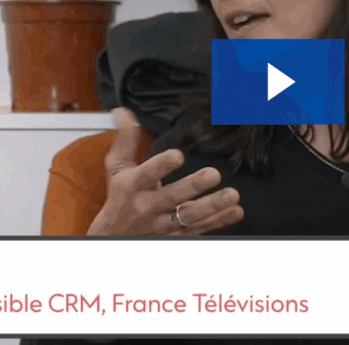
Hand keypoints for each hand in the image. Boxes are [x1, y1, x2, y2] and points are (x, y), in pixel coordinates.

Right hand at [86, 107, 243, 235]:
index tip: (177, 155)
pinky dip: (219, 220)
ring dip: (213, 206)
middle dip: (193, 186)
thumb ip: (125, 138)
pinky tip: (235, 211)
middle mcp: (148, 205)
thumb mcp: (117, 167)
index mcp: (134, 185)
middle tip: (213, 174)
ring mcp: (163, 223)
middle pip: (173, 195)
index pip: (147, 173)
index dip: (161, 165)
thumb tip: (123, 111)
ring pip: (190, 215)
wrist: (113, 237)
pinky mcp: (176, 235)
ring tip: (231, 195)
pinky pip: (200, 228)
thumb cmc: (120, 197)